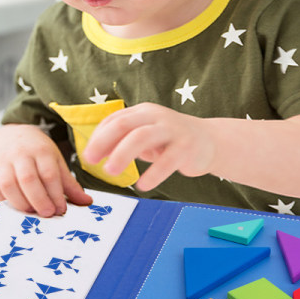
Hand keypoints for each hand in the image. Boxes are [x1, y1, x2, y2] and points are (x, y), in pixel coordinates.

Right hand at [0, 124, 91, 216]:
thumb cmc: (38, 151)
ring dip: (20, 202)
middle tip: (47, 213)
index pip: (49, 174)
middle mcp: (21, 153)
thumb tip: (87, 201)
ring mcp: (3, 160)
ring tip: (30, 210)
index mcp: (42, 151)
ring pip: (8, 184)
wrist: (13, 133)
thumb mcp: (56, 161)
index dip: (55, 194)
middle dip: (39, 200)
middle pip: (28, 179)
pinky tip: (10, 200)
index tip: (60, 209)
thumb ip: (69, 183)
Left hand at [83, 103, 215, 191]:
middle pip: (124, 125)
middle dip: (104, 143)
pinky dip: (152, 174)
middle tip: (92, 162)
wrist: (210, 141)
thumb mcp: (145, 135)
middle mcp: (156, 117)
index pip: (114, 120)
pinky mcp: (186, 147)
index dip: (99, 137)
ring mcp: (172, 130)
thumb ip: (123, 140)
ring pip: (142, 137)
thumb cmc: (170, 140)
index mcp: (143, 112)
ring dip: (122, 154)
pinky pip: (166, 161)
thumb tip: (94, 151)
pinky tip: (143, 186)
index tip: (89, 156)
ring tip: (111, 172)